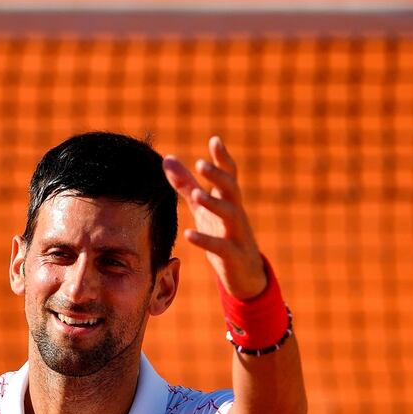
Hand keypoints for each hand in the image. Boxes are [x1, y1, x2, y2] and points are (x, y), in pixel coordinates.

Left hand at [163, 137, 265, 299]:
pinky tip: (189, 234)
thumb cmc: (222, 235)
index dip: (223, 158)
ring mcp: (237, 234)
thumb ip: (186, 184)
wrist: (245, 273)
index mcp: (229, 200)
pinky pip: (221, 246)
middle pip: (231, 189)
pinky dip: (205, 240)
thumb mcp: (203, 208)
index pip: (229, 175)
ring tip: (196, 196)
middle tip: (202, 164)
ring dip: (214, 204)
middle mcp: (236, 213)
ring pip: (230, 214)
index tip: (215, 140)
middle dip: (218, 176)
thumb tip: (167, 158)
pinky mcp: (233, 255)